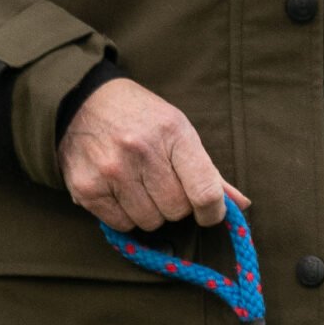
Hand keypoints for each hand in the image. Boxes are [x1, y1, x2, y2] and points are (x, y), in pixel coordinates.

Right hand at [59, 78, 246, 231]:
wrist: (81, 99)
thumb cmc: (140, 118)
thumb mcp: (178, 131)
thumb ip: (209, 172)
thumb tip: (242, 205)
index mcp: (173, 133)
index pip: (206, 193)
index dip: (212, 212)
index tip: (208, 212)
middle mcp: (141, 151)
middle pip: (177, 211)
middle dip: (175, 204)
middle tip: (161, 183)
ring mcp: (112, 170)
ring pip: (150, 221)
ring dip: (149, 211)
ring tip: (138, 184)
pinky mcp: (87, 188)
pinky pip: (122, 224)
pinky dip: (124, 215)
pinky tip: (118, 190)